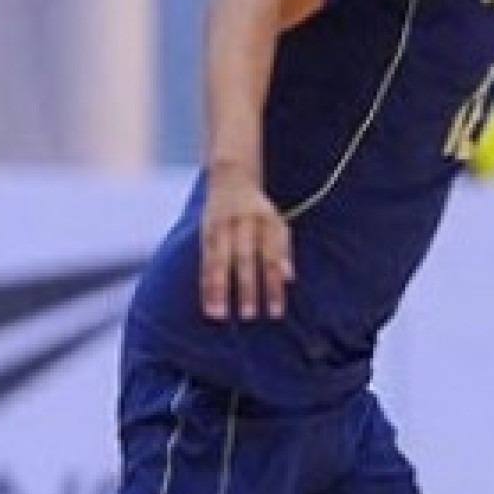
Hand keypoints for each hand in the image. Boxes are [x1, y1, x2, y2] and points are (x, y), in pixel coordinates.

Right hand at [200, 163, 292, 320]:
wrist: (231, 178)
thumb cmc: (260, 213)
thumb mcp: (277, 224)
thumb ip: (283, 250)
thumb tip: (290, 278)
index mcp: (266, 222)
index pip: (272, 258)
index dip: (274, 285)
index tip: (276, 312)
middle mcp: (243, 223)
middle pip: (246, 259)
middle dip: (247, 287)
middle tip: (249, 315)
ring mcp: (222, 227)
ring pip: (219, 260)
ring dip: (219, 288)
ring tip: (219, 315)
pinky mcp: (205, 232)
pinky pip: (204, 261)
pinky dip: (205, 283)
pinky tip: (206, 304)